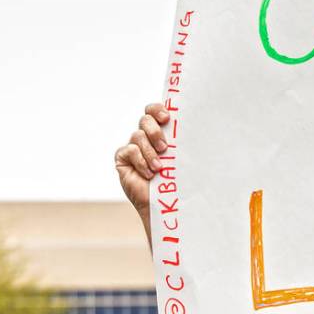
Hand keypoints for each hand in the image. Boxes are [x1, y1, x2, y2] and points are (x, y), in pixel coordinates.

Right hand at [114, 102, 169, 216]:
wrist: (164, 203)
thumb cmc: (175, 181)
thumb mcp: (180, 158)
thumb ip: (180, 141)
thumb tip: (191, 124)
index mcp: (160, 132)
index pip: (153, 111)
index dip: (157, 110)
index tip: (166, 119)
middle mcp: (145, 137)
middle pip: (145, 119)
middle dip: (155, 132)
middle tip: (164, 148)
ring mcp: (133, 147)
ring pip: (138, 136)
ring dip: (150, 153)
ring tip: (159, 168)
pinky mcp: (122, 158)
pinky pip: (130, 151)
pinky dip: (141, 162)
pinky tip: (148, 174)